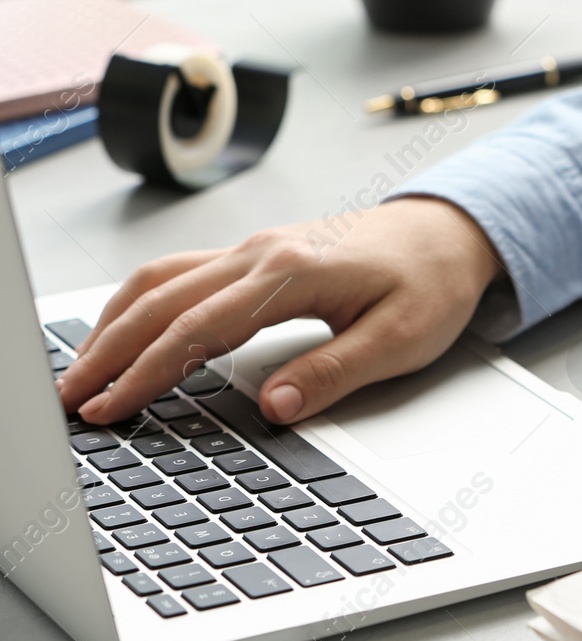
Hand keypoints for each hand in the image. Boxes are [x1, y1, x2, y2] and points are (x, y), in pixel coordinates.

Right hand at [56, 197, 504, 425]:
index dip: (146, 373)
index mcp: (292, 273)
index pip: (198, 329)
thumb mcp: (402, 338)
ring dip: (116, 322)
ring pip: (162, 278)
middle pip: (161, 299)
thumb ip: (335, 373)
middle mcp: (263, 252)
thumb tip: (274, 408)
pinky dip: (142, 301)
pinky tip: (126, 329)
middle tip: (71, 399)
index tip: (111, 409)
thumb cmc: (433, 281)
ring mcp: (257, 247)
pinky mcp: (260, 252)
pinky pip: (183, 270)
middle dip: (108, 350)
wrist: (452, 231)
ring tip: (82, 370)